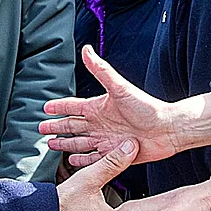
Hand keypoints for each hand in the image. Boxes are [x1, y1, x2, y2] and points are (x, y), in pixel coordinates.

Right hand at [42, 46, 210, 167]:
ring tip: (51, 144)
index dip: (59, 107)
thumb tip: (87, 50)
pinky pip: (92, 158)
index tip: (46, 108)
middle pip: (72, 126)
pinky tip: (72, 160)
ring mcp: (106, 139)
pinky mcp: (113, 154)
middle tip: (42, 129)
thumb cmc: (147, 107)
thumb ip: (101, 71)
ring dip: (65, 143)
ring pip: (79, 142)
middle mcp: (100, 124)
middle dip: (57, 127)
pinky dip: (81, 160)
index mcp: (99, 107)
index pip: (73, 106)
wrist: (168, 130)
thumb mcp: (120, 88)